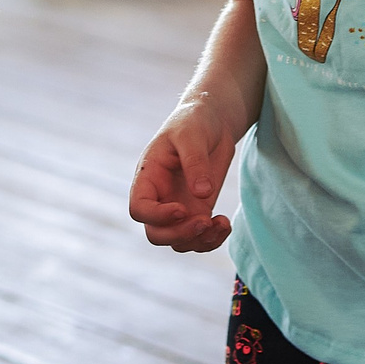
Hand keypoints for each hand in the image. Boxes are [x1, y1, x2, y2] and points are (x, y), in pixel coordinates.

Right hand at [127, 98, 242, 251]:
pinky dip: (212, 239)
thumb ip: (195, 162)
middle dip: (179, 235)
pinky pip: (199, 238)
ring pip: (178, 241)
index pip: (139, 208)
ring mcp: (179, 207)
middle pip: (156, 233)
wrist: (213, 121)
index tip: (182, 209)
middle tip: (204, 221)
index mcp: (149, 177)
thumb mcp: (192, 135)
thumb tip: (202, 194)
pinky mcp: (198, 211)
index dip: (157, 216)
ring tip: (220, 224)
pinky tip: (225, 224)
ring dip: (199, 241)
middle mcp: (160, 197)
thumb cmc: (194, 121)